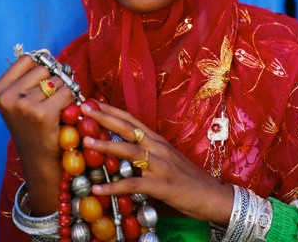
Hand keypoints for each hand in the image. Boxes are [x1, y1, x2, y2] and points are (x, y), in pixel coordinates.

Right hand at [0, 55, 73, 214]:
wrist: (40, 161)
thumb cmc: (35, 126)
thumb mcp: (22, 100)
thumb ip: (32, 77)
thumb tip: (53, 57)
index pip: (27, 60)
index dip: (43, 67)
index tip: (45, 82)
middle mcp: (7, 97)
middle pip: (44, 69)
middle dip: (55, 80)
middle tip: (53, 100)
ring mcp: (23, 105)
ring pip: (58, 80)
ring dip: (65, 91)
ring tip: (57, 109)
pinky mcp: (42, 114)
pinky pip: (67, 92)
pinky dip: (72, 100)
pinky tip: (65, 114)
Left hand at [82, 103, 232, 225]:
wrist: (212, 195)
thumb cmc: (187, 178)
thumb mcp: (165, 161)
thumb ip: (145, 156)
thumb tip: (120, 155)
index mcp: (157, 140)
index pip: (131, 119)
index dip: (112, 110)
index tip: (93, 102)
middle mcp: (157, 147)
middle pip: (127, 128)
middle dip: (104, 117)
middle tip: (84, 108)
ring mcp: (160, 165)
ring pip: (129, 151)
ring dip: (106, 145)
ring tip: (87, 141)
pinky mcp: (161, 185)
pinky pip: (134, 185)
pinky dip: (114, 187)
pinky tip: (98, 190)